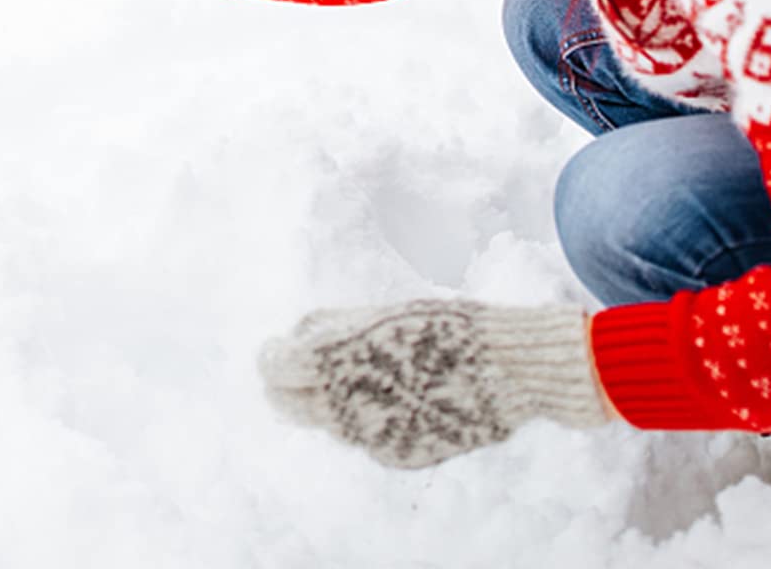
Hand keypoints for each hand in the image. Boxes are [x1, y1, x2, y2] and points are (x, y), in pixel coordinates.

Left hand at [259, 300, 610, 468]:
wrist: (500, 370)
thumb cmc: (440, 327)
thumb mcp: (378, 314)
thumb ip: (331, 328)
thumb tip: (298, 335)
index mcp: (333, 362)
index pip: (275, 368)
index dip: (271, 356)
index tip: (276, 346)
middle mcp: (344, 406)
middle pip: (288, 404)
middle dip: (283, 387)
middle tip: (292, 370)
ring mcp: (370, 437)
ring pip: (327, 422)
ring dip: (326, 402)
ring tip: (354, 375)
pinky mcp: (397, 456)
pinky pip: (364, 438)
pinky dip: (365, 419)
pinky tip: (394, 396)